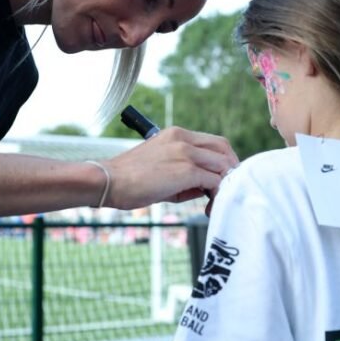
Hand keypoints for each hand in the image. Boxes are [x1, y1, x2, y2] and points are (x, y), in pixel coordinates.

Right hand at [102, 127, 237, 209]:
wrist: (109, 181)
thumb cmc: (128, 178)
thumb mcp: (160, 169)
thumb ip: (185, 175)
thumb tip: (205, 188)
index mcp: (176, 134)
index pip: (212, 142)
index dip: (221, 160)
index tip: (219, 178)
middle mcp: (183, 139)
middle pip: (224, 148)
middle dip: (230, 169)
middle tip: (225, 189)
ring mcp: (186, 153)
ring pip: (223, 165)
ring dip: (224, 184)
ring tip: (214, 202)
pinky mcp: (186, 171)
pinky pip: (215, 182)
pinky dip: (216, 195)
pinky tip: (208, 206)